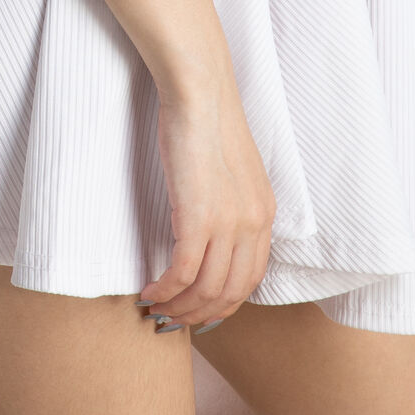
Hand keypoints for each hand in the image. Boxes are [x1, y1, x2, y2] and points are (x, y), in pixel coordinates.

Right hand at [139, 82, 276, 332]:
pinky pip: (183, 272)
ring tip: (157, 309)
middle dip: (201, 314)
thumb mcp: (235, 171)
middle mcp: (254, 225)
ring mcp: (228, 224)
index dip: (225, 303)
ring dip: (180, 308)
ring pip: (207, 289)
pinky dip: (165, 290)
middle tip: (175, 320)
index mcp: (265, 214)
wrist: (200, 94)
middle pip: (231, 292)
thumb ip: (232, 203)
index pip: (251, 278)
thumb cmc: (208, 122)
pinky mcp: (198, 218)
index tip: (200, 311)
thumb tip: (212, 230)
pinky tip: (149, 291)